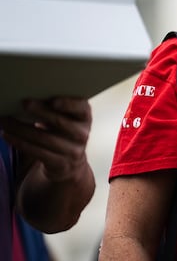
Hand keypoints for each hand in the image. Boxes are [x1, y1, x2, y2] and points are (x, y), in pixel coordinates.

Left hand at [1, 97, 94, 231]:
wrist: (70, 161)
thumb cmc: (63, 131)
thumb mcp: (68, 119)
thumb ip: (57, 109)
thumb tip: (29, 97)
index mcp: (85, 118)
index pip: (82, 109)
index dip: (68, 104)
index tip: (52, 101)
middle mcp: (82, 134)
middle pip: (60, 122)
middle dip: (41, 111)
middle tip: (24, 102)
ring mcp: (73, 150)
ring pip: (44, 138)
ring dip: (21, 129)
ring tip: (4, 120)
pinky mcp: (60, 163)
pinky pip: (37, 152)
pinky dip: (19, 142)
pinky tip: (7, 135)